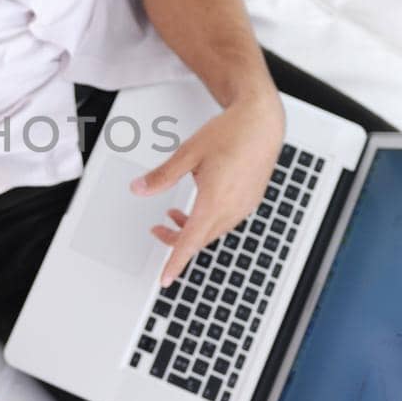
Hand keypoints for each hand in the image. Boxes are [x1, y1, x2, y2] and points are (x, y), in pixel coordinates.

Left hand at [131, 92, 284, 284]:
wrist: (262, 122)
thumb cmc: (231, 134)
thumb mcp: (188, 153)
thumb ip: (162, 176)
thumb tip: (139, 189)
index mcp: (214, 201)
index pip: (190, 242)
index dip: (175, 262)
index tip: (165, 278)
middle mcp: (232, 208)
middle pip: (200, 239)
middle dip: (177, 240)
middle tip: (158, 231)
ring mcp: (244, 206)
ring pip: (213, 231)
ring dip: (193, 229)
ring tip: (175, 216)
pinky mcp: (250, 201)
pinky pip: (226, 221)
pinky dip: (208, 220)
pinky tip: (200, 205)